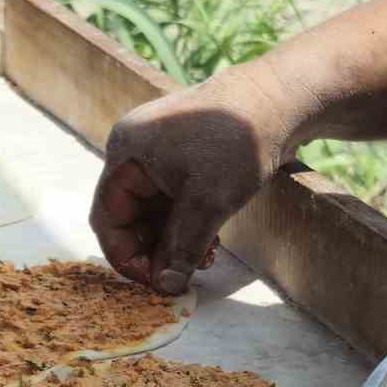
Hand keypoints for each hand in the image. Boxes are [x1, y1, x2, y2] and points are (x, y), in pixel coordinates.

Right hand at [90, 65, 298, 292]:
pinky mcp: (184, 159)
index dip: (126, 257)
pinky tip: (210, 244)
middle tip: (183, 277)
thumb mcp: (207, 202)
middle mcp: (136, 152)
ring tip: (204, 259)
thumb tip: (166, 286)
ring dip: (175, 242)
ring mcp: (160, 154)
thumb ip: (181, 246)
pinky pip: (174, 202)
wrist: (279, 100)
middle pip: (130, 218)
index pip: (108, 218)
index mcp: (126, 154)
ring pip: (155, 214)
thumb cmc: (237, 141)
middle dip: (155, 251)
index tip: (155, 284)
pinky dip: (187, 226)